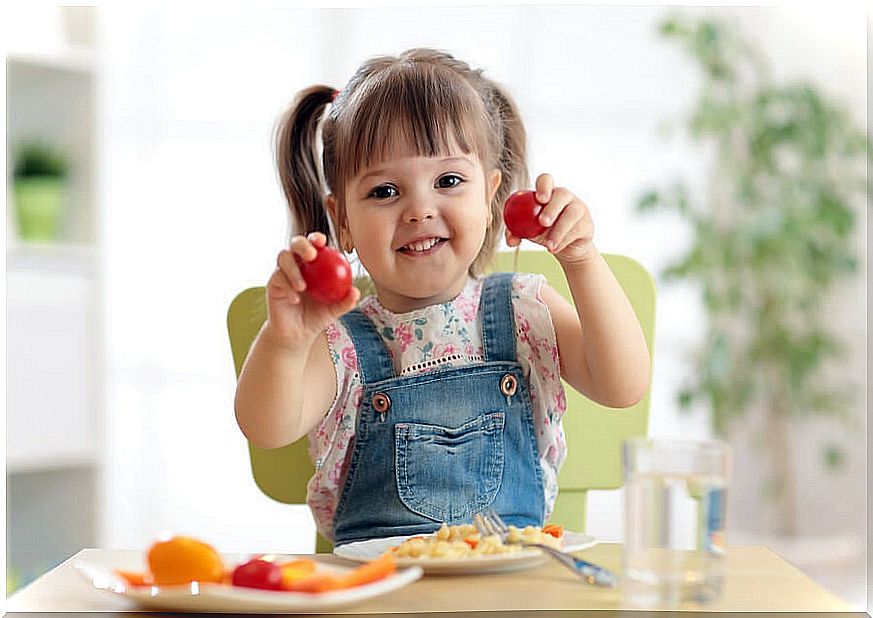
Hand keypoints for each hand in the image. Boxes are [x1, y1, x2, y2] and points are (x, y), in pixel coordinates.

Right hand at [266, 232, 359, 348]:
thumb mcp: (334, 310)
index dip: (316, 238)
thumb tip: (356, 292)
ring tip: (303, 286)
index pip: (314, 244)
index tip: (323, 241)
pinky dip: (287, 287)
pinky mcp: (273, 283)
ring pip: (283, 258)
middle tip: (312, 256)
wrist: (297, 333)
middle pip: (296, 243)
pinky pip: (278, 278)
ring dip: (293, 269)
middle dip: (302, 245)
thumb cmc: (317, 316)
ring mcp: (283, 271)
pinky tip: (295, 298)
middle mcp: (297, 262)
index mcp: (314, 263)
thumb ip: (345, 301)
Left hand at [505, 173, 594, 267]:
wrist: (565, 248)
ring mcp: (579, 209)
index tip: (539, 199)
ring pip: (572, 214)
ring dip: (559, 230)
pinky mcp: (587, 224)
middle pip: (562, 194)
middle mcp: (565, 197)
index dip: (543, 186)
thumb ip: (516, 231)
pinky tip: (555, 248)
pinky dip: (564, 240)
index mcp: (548, 193)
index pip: (546, 180)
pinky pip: (578, 229)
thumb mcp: (527, 231)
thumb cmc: (543, 233)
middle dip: (552, 208)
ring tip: (549, 245)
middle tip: (542, 223)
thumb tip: (510, 239)